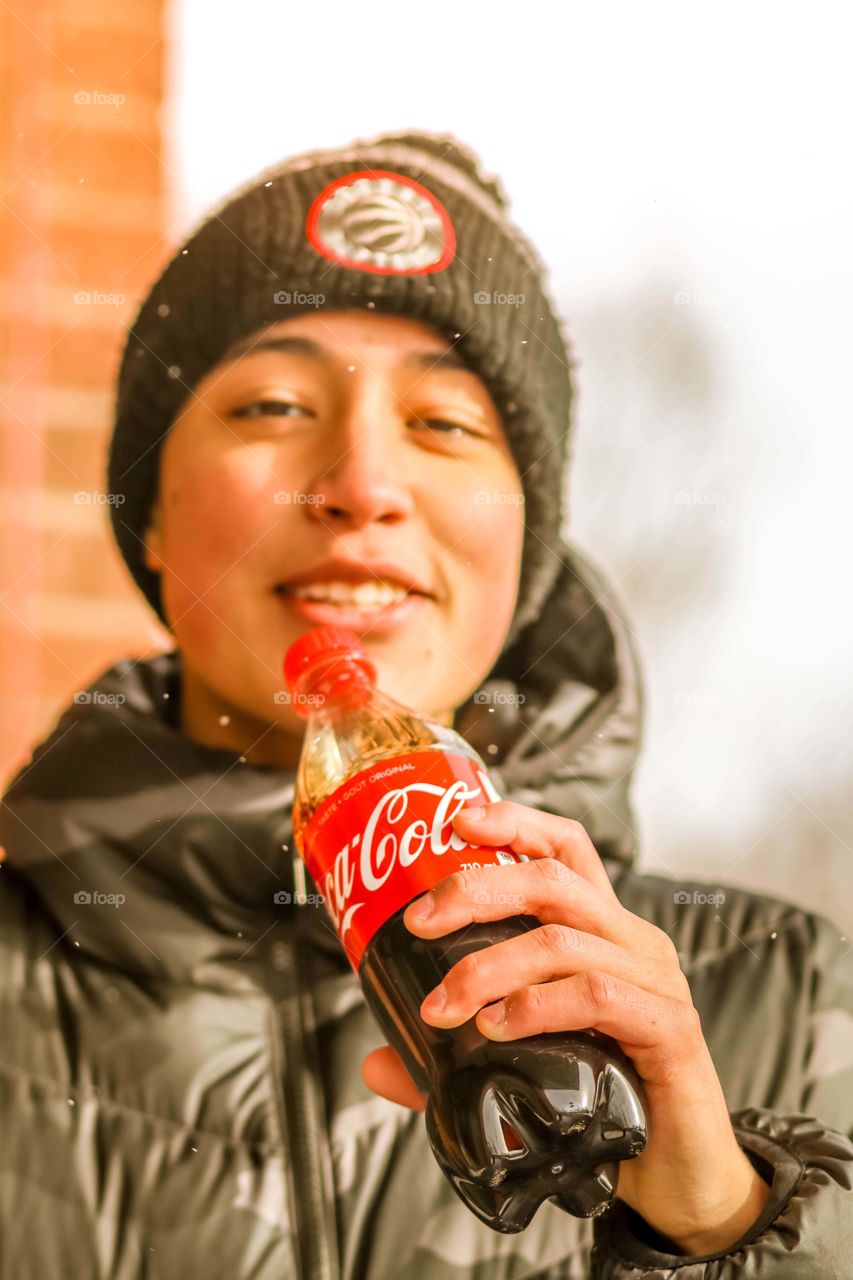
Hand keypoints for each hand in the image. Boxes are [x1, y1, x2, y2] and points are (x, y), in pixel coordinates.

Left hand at [361, 800, 770, 1254]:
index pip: (565, 850)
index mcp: (601, 932)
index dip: (515, 822)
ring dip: (489, 966)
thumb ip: (449, 1063)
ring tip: (442, 1008)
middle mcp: (632, 943)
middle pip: (553, 880)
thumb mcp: (521, 1069)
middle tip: (419, 923)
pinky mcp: (670, 1029)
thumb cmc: (606, 1104)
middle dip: (476, 890)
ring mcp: (656, 982)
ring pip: (563, 940)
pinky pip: (598, 996)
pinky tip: (497, 1028)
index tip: (456, 822)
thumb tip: (376, 1063)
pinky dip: (536, 1006)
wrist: (680, 1180)